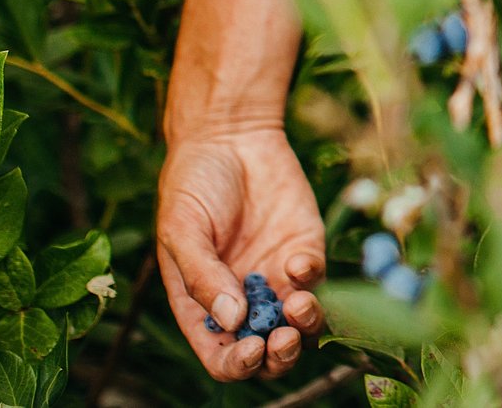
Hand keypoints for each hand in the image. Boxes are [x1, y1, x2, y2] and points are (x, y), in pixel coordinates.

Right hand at [157, 129, 326, 380]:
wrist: (231, 137)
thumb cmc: (193, 185)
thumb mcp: (183, 230)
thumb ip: (202, 276)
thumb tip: (232, 319)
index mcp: (205, 306)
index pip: (221, 356)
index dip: (237, 364)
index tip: (250, 350)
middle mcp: (245, 300)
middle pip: (269, 352)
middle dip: (279, 356)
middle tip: (282, 338)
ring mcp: (278, 278)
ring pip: (303, 325)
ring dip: (305, 325)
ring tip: (297, 304)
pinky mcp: (307, 250)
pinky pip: (319, 279)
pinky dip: (313, 278)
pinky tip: (297, 258)